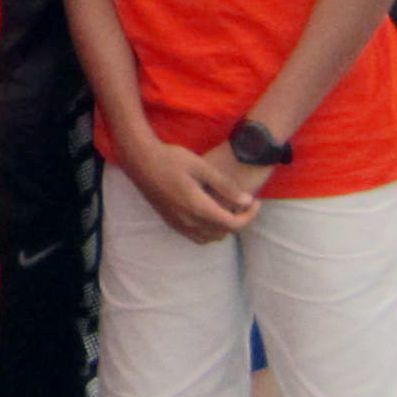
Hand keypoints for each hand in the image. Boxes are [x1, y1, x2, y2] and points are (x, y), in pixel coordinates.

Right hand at [125, 141, 260, 243]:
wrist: (140, 160)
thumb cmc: (171, 158)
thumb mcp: (202, 167)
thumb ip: (225, 186)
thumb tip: (247, 201)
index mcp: (198, 208)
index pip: (233, 224)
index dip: (250, 216)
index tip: (256, 202)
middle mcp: (188, 221)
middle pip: (223, 232)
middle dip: (239, 220)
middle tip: (244, 203)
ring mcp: (178, 223)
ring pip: (209, 238)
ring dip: (224, 228)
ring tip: (228, 209)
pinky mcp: (170, 221)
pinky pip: (196, 236)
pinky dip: (209, 231)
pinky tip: (209, 214)